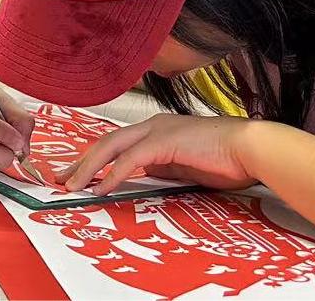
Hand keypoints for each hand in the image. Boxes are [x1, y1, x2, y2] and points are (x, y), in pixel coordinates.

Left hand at [58, 114, 259, 195]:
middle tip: (61, 179)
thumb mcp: (185, 165)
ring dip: (89, 168)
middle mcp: (152, 126)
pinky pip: (131, 159)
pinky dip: (114, 173)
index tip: (76, 175)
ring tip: (72, 185)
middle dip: (81, 161)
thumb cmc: (227, 159)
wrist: (253, 148)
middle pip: (105, 142)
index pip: (115, 144)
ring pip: (111, 147)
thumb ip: (162, 167)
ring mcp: (157, 131)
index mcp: (156, 130)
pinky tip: (102, 187)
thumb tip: (143, 176)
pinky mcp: (165, 141)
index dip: (93, 159)